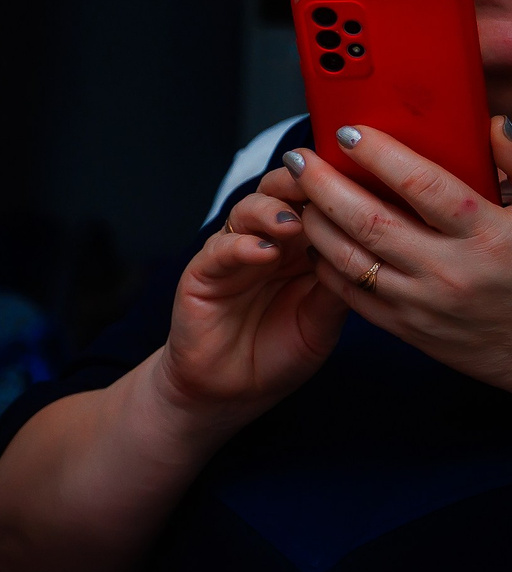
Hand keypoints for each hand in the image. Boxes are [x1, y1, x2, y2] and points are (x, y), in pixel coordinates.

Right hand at [150, 185, 348, 415]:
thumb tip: (368, 246)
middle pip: (280, 192)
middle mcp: (268, 242)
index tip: (361, 180)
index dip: (334, 187)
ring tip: (292, 223)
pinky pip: (219, 250)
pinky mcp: (202, 274)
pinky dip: (240, 246)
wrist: (233, 392)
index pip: (316, 201)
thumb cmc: (280, 353)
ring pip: (247, 211)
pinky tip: (263, 253)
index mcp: (302, 248)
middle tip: (320, 184)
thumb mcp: (324, 319)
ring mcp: (233, 254)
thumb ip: (339, 283)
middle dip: (298, 182)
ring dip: (270, 210)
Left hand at [280, 123, 511, 390]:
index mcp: (489, 236)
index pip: (423, 186)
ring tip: (298, 194)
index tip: (349, 133)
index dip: (381, 156)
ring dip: (316, 222)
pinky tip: (315, 239)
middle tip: (299, 158)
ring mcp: (423, 303)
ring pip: (349, 258)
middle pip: (369, 220)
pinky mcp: (407, 329)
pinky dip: (325, 264)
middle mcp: (450, 271)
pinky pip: (350, 294)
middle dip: (325, 184)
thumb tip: (493, 125)